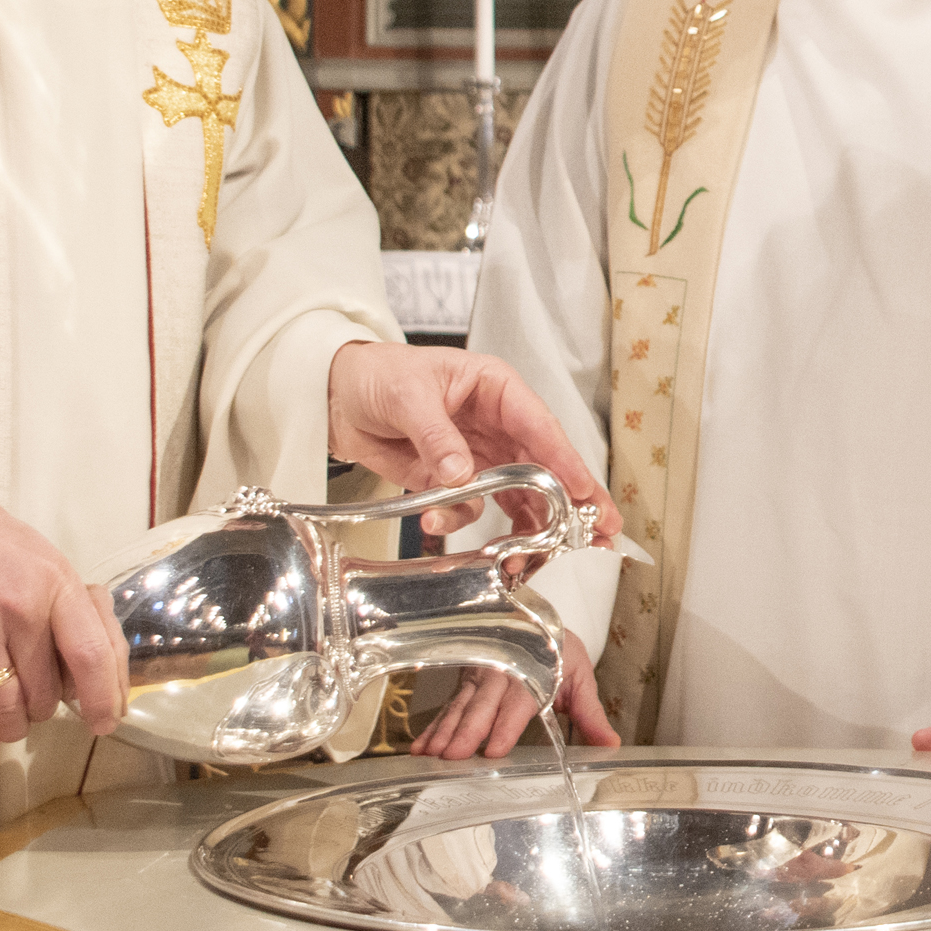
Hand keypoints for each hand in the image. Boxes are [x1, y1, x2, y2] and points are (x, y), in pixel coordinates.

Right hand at [0, 470, 128, 756]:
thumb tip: (101, 671)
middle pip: (46, 691)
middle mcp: (20, 606)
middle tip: (33, 703)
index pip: (92, 654)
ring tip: (8, 722)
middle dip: (43, 709)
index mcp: (56, 584)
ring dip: (11, 725)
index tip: (105, 721)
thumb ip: (74, 612)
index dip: (104, 697)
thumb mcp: (45, 562)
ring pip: (6, 707)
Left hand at [326, 342, 619, 539]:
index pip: (540, 427)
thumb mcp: (407, 395)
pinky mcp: (453, 480)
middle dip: (568, 504)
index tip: (584, 493)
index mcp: (496, 389)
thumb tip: (461, 474)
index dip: (565, 462)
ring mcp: (478, 454)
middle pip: (543, 467)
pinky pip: (470, 508)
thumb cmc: (376, 373)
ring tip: (523, 557)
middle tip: (597, 534)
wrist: (333, 395)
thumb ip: (437, 436)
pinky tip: (438, 523)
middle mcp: (496, 424)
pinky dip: (460, 522)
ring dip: (521, 526)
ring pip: (516, 494)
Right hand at [413, 631, 616, 758]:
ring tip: (431, 755)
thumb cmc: (557, 651)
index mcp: (533, 670)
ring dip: (444, 731)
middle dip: (466, 730)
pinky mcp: (464, 683)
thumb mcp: (579, 676)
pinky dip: (432, 727)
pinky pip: (447, 707)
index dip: (505, 724)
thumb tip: (610, 744)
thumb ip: (590, 713)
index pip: (518, 700)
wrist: (533, 619)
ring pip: (459, 705)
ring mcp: (478, 676)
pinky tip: (420, 747)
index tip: (495, 749)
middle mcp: (501, 671)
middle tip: (453, 755)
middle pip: (481, 704)